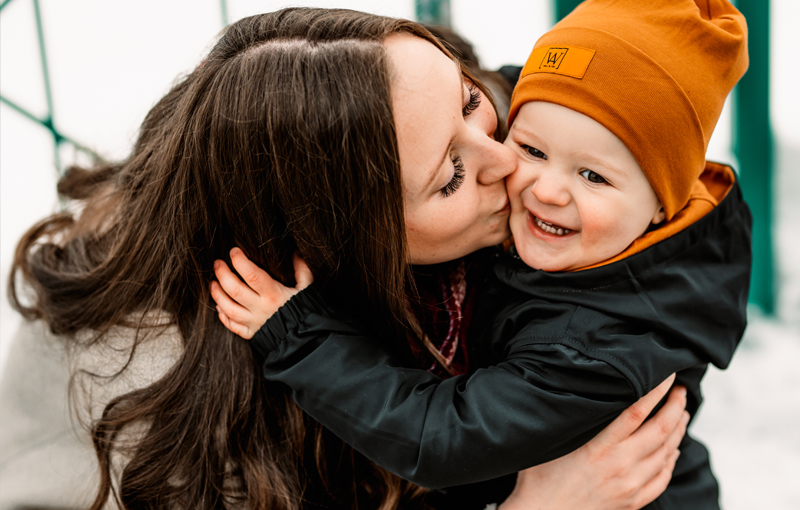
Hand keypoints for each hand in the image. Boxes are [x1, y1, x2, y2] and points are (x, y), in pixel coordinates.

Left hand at [210, 248, 312, 338]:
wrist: (307, 341)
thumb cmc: (307, 312)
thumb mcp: (307, 289)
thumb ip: (302, 270)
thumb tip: (295, 252)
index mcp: (274, 295)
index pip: (252, 275)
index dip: (240, 261)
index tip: (234, 251)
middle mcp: (261, 309)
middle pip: (235, 290)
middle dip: (223, 274)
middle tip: (217, 263)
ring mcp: (253, 322)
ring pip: (228, 308)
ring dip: (217, 294)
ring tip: (213, 283)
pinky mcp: (251, 334)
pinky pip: (232, 325)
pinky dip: (223, 316)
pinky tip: (219, 306)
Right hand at [499, 374, 687, 509]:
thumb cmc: (540, 479)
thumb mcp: (552, 442)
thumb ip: (571, 419)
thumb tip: (576, 389)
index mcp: (600, 448)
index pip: (637, 412)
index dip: (656, 391)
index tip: (667, 375)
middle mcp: (621, 466)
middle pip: (661, 431)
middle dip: (676, 407)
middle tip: (681, 390)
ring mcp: (631, 485)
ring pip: (667, 453)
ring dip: (678, 431)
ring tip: (682, 413)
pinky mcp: (633, 501)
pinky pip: (663, 478)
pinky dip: (672, 460)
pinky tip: (673, 449)